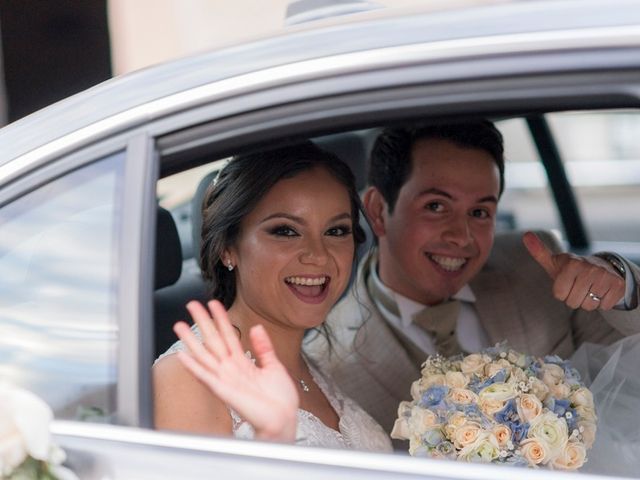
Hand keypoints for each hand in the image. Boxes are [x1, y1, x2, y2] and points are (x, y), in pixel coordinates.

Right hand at [174, 300, 298, 441]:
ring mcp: (225, 380)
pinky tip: (183, 355)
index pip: (228, 335)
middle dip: (202, 322)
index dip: (221, 318)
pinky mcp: (224, 392)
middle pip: (213, 341)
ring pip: (204, 356)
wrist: (283, 420)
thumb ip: (263, 347)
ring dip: (191, 341)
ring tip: (178, 325)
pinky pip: (206, 377)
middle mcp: (230, 370)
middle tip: (192, 305)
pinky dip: (193, 367)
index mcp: (242, 363)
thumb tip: (256, 327)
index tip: (214, 303)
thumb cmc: (279, 399)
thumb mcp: (273, 366)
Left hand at [522, 231, 624, 310]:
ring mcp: (605, 277)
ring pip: (589, 306)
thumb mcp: (553, 261)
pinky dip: (602, 302)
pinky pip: (604, 306)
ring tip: (588, 288)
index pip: (559, 295)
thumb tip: (526, 235)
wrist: (599, 266)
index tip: (566, 282)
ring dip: (587, 301)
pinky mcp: (618, 286)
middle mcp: (589, 269)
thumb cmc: (570, 269)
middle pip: (573, 302)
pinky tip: (600, 290)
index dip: (561, 292)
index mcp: (571, 264)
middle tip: (578, 285)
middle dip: (573, 297)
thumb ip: (538, 251)